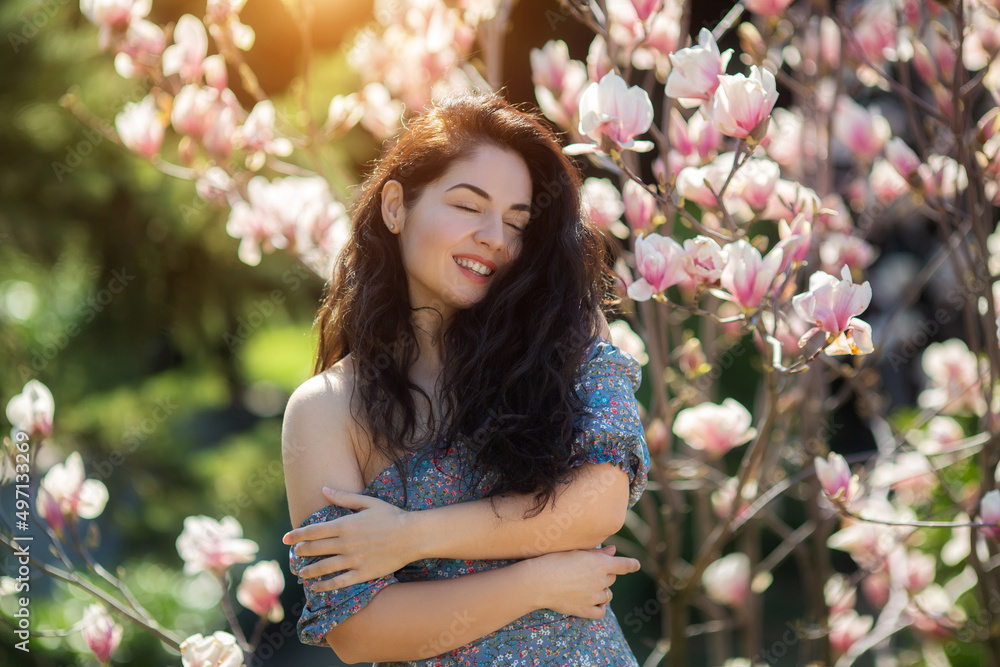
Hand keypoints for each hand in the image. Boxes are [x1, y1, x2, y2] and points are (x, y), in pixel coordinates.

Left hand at [282, 486, 414, 590]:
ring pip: (324, 567)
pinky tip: (316, 587)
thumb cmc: (391, 516)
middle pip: (316, 549)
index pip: (314, 531)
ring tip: (300, 573)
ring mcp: (354, 559)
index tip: (286, 538)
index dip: (297, 535)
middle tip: (294, 554)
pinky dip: (324, 586)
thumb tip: (324, 489)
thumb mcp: (368, 502)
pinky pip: (339, 582)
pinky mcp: (363, 573)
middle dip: (301, 552)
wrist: (412, 536)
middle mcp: (346, 543)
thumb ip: (344, 497)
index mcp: (345, 524)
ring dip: (309, 570)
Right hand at [525, 544, 639, 618]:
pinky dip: (600, 607)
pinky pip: (601, 611)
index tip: (636, 565)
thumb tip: (613, 551)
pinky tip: (593, 603)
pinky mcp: (586, 610)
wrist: (538, 582)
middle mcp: (601, 580)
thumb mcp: (575, 551)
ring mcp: (594, 597)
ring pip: (607, 594)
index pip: (624, 565)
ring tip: (586, 587)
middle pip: (611, 578)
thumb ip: (597, 553)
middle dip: (604, 574)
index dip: (631, 565)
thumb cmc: (553, 561)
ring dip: (601, 590)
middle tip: (586, 572)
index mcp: (600, 563)